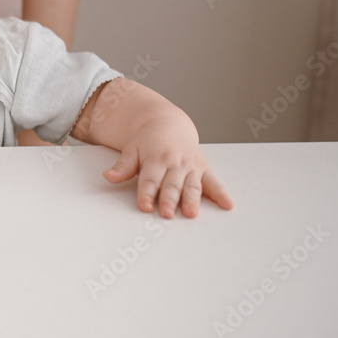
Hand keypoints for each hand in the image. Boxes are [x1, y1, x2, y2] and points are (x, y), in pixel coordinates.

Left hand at [102, 118, 233, 217]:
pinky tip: (227, 205)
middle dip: (169, 200)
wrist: (169, 123)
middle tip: (167, 214)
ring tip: (191, 213)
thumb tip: (109, 177)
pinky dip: (221, 194)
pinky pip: (214, 182)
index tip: (144, 206)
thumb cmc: (148, 140)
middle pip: (171, 185)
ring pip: (192, 185)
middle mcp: (175, 163)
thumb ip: (123, 166)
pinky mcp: (203, 169)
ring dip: (192, 200)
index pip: (150, 179)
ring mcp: (191, 166)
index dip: (147, 193)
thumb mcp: (132, 149)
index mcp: (155, 158)